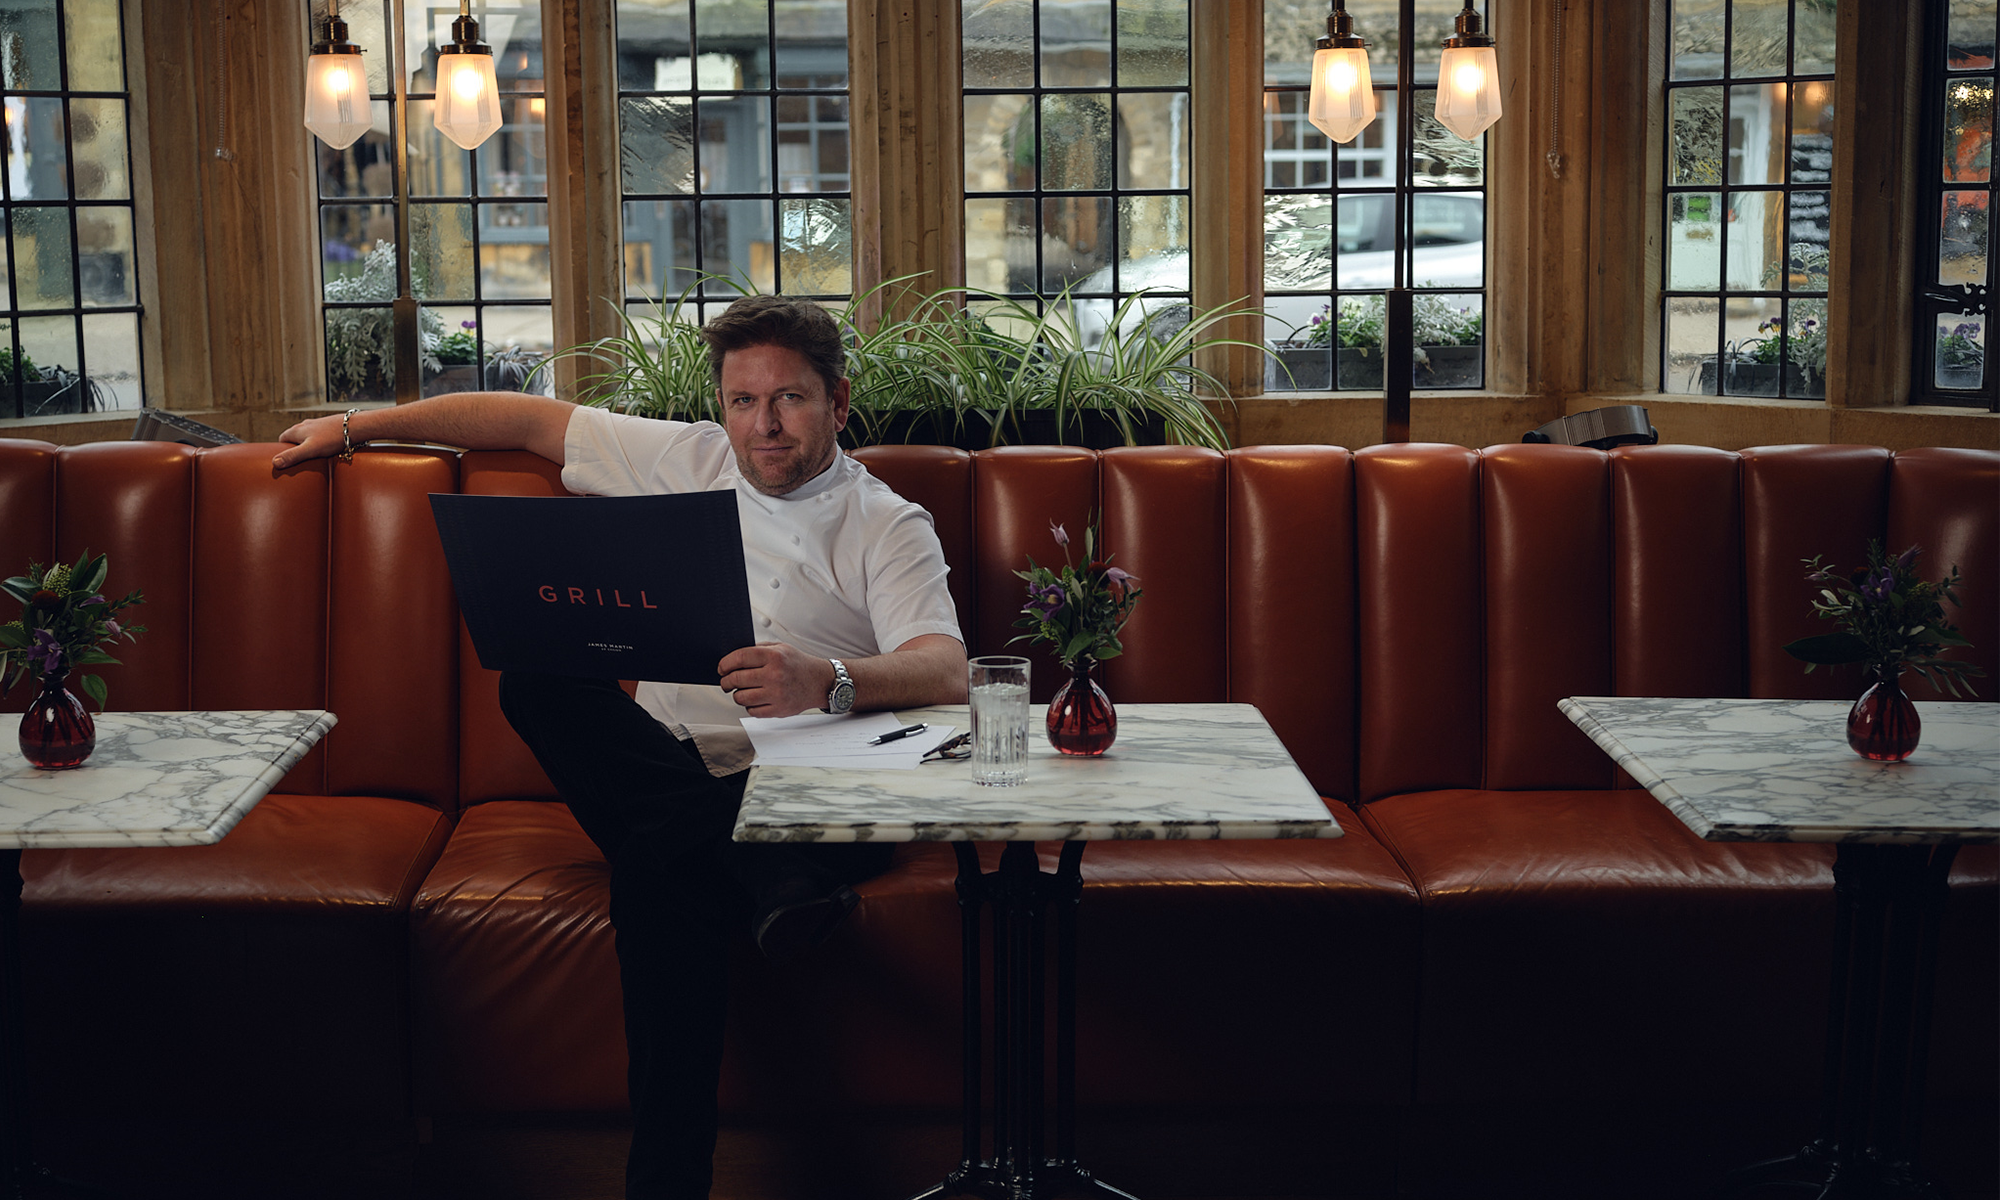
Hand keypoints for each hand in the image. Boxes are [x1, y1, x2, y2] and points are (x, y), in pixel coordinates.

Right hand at [272, 414, 348, 469]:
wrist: (354, 426)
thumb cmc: (332, 438)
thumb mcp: (310, 450)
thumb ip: (293, 456)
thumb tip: (274, 463)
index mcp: (297, 430)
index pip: (282, 439)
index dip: (282, 449)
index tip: (285, 460)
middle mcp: (305, 425)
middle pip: (294, 437)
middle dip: (294, 447)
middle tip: (299, 460)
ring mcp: (317, 424)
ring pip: (306, 435)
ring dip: (307, 445)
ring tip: (312, 456)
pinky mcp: (328, 426)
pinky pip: (318, 435)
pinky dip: (318, 442)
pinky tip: (325, 449)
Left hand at [717, 643, 835, 718]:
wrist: (820, 682)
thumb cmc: (799, 665)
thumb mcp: (781, 648)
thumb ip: (758, 649)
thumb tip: (733, 657)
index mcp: (774, 656)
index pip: (740, 658)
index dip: (725, 663)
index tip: (722, 668)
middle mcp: (775, 675)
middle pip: (737, 678)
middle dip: (726, 681)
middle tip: (726, 682)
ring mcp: (777, 694)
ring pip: (741, 697)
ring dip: (737, 695)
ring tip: (742, 691)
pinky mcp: (779, 710)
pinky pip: (752, 711)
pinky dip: (749, 706)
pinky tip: (755, 699)